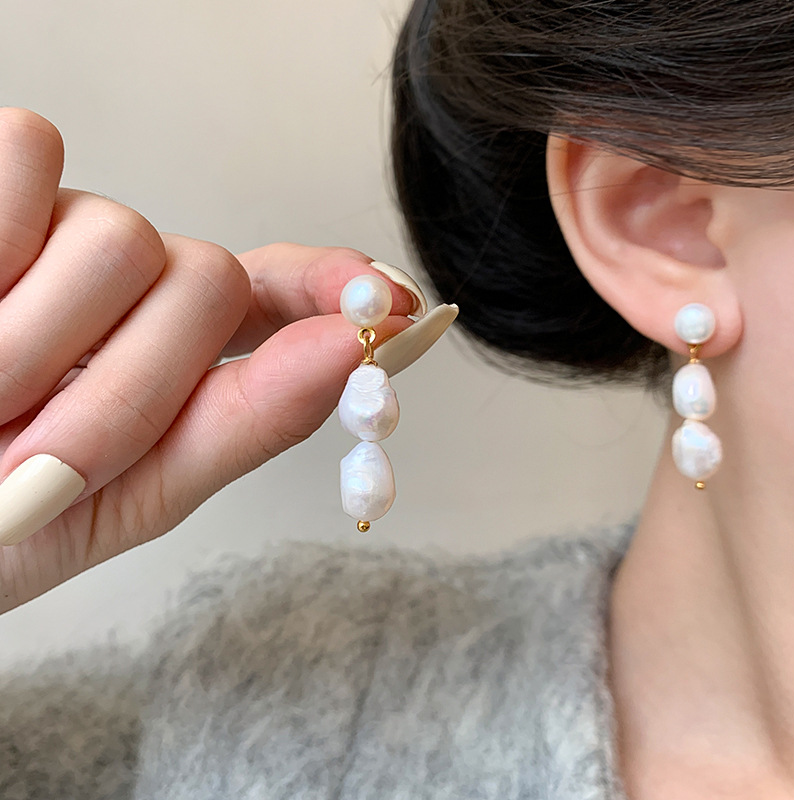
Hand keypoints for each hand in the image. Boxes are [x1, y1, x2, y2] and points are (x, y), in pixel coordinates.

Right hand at [0, 109, 455, 612]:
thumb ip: (242, 425)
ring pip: (125, 230)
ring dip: (49, 337)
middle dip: (133, 377)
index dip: (331, 291)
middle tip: (36, 438)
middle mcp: (122, 283)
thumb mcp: (122, 495)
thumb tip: (351, 352)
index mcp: (167, 353)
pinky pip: (30, 157)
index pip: (274, 297)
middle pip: (203, 277)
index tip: (389, 304)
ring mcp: (52, 227)